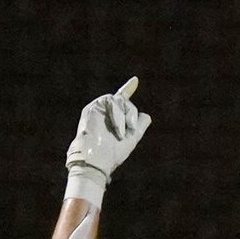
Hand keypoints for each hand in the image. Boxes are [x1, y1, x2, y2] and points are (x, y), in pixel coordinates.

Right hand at [66, 78, 149, 192]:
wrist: (98, 158)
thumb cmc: (114, 151)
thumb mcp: (132, 137)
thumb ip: (139, 124)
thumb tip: (146, 114)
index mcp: (114, 118)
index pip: (122, 101)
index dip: (128, 88)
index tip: (135, 80)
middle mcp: (106, 112)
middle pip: (125, 102)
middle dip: (131, 115)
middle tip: (131, 130)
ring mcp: (99, 109)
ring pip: (119, 100)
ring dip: (125, 116)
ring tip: (122, 133)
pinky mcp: (92, 108)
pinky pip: (110, 101)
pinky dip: (117, 115)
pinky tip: (117, 128)